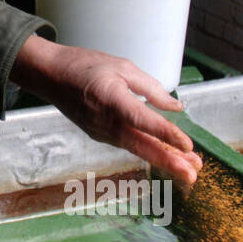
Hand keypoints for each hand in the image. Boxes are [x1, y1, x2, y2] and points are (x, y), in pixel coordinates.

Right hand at [9, 36, 201, 185]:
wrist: (50, 76)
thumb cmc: (85, 66)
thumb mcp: (122, 67)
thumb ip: (151, 88)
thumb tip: (175, 107)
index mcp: (112, 100)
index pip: (143, 120)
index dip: (166, 133)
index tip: (187, 145)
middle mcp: (106, 122)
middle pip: (142, 146)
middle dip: (169, 162)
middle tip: (192, 175)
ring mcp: (102, 132)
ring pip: (137, 149)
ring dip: (164, 160)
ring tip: (189, 169)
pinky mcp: (101, 136)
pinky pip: (129, 145)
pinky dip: (149, 151)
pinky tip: (166, 156)